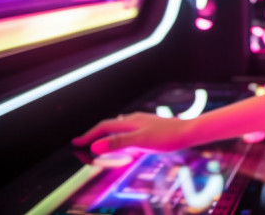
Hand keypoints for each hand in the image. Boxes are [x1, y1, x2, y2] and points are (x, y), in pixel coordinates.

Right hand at [71, 112, 192, 154]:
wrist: (189, 131)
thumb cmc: (167, 136)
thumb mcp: (140, 141)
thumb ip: (118, 143)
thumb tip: (94, 146)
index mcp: (129, 122)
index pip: (103, 127)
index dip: (88, 135)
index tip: (75, 142)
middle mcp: (134, 119)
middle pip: (109, 126)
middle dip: (95, 134)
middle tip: (82, 143)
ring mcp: (142, 122)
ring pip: (119, 127)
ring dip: (106, 134)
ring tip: (98, 140)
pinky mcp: (150, 128)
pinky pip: (129, 130)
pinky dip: (120, 135)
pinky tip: (125, 138)